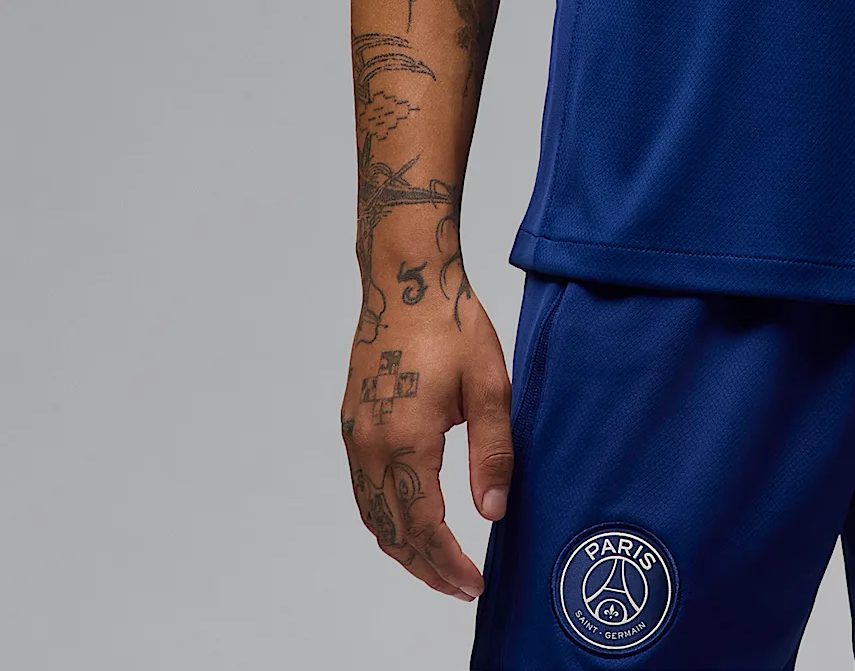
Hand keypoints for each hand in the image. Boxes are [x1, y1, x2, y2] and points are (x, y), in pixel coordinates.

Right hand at [340, 292, 513, 598]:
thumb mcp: (490, 385)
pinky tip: (410, 523)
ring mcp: (355, 435)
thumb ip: (492, 454)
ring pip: (372, 516)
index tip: (475, 584)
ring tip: (438, 566)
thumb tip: (492, 514)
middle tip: (460, 587)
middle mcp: (370, 445)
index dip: (448, 564)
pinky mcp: (352, 423)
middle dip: (426, 568)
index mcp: (406, 439)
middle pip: (392, 532)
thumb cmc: (452, 323)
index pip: (424, 526)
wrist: (406, 278)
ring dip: (403, 548)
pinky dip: (385, 520)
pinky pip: (363, 491)